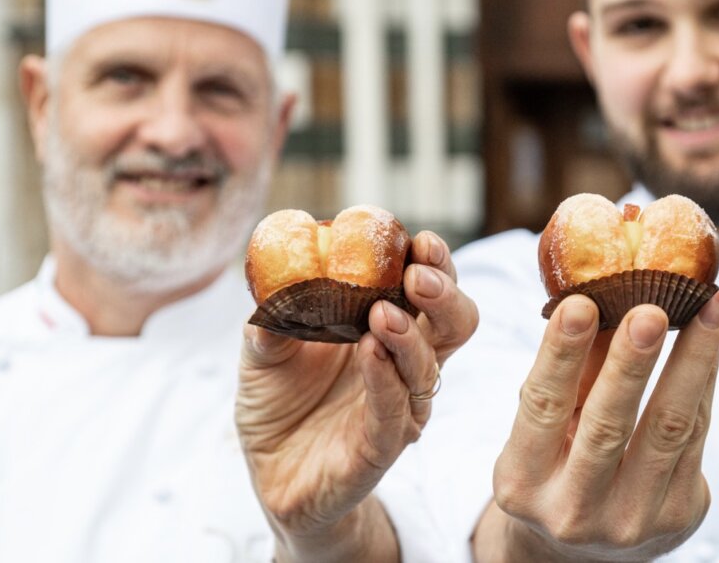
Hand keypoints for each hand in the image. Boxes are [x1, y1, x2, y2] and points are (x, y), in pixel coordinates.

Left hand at [236, 230, 477, 562]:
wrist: (271, 477)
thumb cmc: (280, 404)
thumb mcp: (264, 349)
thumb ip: (272, 313)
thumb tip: (276, 274)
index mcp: (390, 331)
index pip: (430, 291)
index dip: (435, 263)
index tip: (420, 241)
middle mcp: (406, 367)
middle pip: (454, 324)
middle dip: (445, 294)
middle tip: (418, 274)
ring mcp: (398, 409)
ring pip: (428, 369)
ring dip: (410, 336)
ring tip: (382, 312)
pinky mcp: (379, 449)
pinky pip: (393, 413)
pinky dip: (385, 380)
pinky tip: (370, 352)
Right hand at [473, 292, 718, 561]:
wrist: (583, 550)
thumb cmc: (555, 465)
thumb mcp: (540, 429)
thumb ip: (566, 376)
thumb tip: (600, 297)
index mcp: (523, 482)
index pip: (542, 408)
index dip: (561, 355)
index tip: (580, 304)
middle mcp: (574, 510)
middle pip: (607, 426)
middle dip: (632, 362)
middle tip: (651, 309)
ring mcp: (633, 520)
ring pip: (669, 428)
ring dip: (691, 359)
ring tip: (706, 306)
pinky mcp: (681, 514)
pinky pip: (696, 434)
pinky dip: (703, 378)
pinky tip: (710, 335)